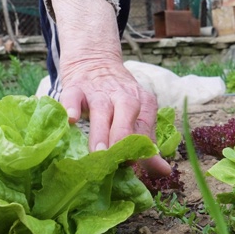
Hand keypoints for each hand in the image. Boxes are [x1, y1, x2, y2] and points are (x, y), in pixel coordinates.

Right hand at [51, 0, 170, 176]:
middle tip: (116, 161)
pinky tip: (70, 120)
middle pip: (127, 112)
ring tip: (97, 152)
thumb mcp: (136, 116)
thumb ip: (146, 143)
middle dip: (122, 137)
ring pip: (101, 108)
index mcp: (143, 103)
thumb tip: (164, 172)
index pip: (145, 127)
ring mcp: (98, 90)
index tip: (135, 166)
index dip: (140, 147)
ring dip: (100, 131)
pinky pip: (72, 96)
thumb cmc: (117, 98)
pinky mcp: (75, 87)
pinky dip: (71, 107)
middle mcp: (123, 94)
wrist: (94, 61)